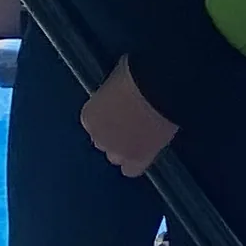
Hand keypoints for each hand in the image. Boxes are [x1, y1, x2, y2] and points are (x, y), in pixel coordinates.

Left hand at [79, 55, 176, 176]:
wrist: (157, 88)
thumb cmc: (137, 75)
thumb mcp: (116, 77)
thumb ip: (113, 90)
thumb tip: (120, 86)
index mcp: (89, 116)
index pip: (94, 125)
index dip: (108, 119)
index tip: (120, 113)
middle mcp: (98, 137)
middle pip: (103, 143)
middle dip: (114, 135)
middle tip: (132, 124)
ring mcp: (117, 151)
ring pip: (117, 158)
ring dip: (125, 149)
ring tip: (142, 137)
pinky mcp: (138, 159)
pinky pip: (132, 170)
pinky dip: (137, 163)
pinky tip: (146, 152)